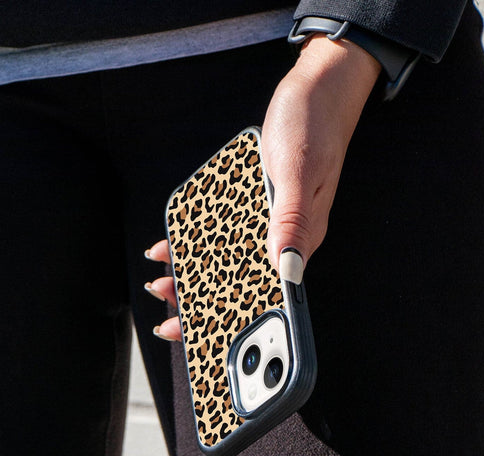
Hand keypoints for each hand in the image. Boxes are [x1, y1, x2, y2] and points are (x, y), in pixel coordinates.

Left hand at [145, 37, 379, 340]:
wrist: (319, 91)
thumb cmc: (312, 125)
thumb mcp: (297, 170)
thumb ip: (293, 220)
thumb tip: (287, 270)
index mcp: (299, 236)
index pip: (265, 292)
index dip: (233, 319)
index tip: (199, 336)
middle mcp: (286, 234)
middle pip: (244, 280)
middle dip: (205, 300)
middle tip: (168, 312)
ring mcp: (273, 218)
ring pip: (232, 257)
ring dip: (198, 272)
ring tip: (164, 280)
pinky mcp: (261, 202)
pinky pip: (228, 229)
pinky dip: (201, 239)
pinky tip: (178, 241)